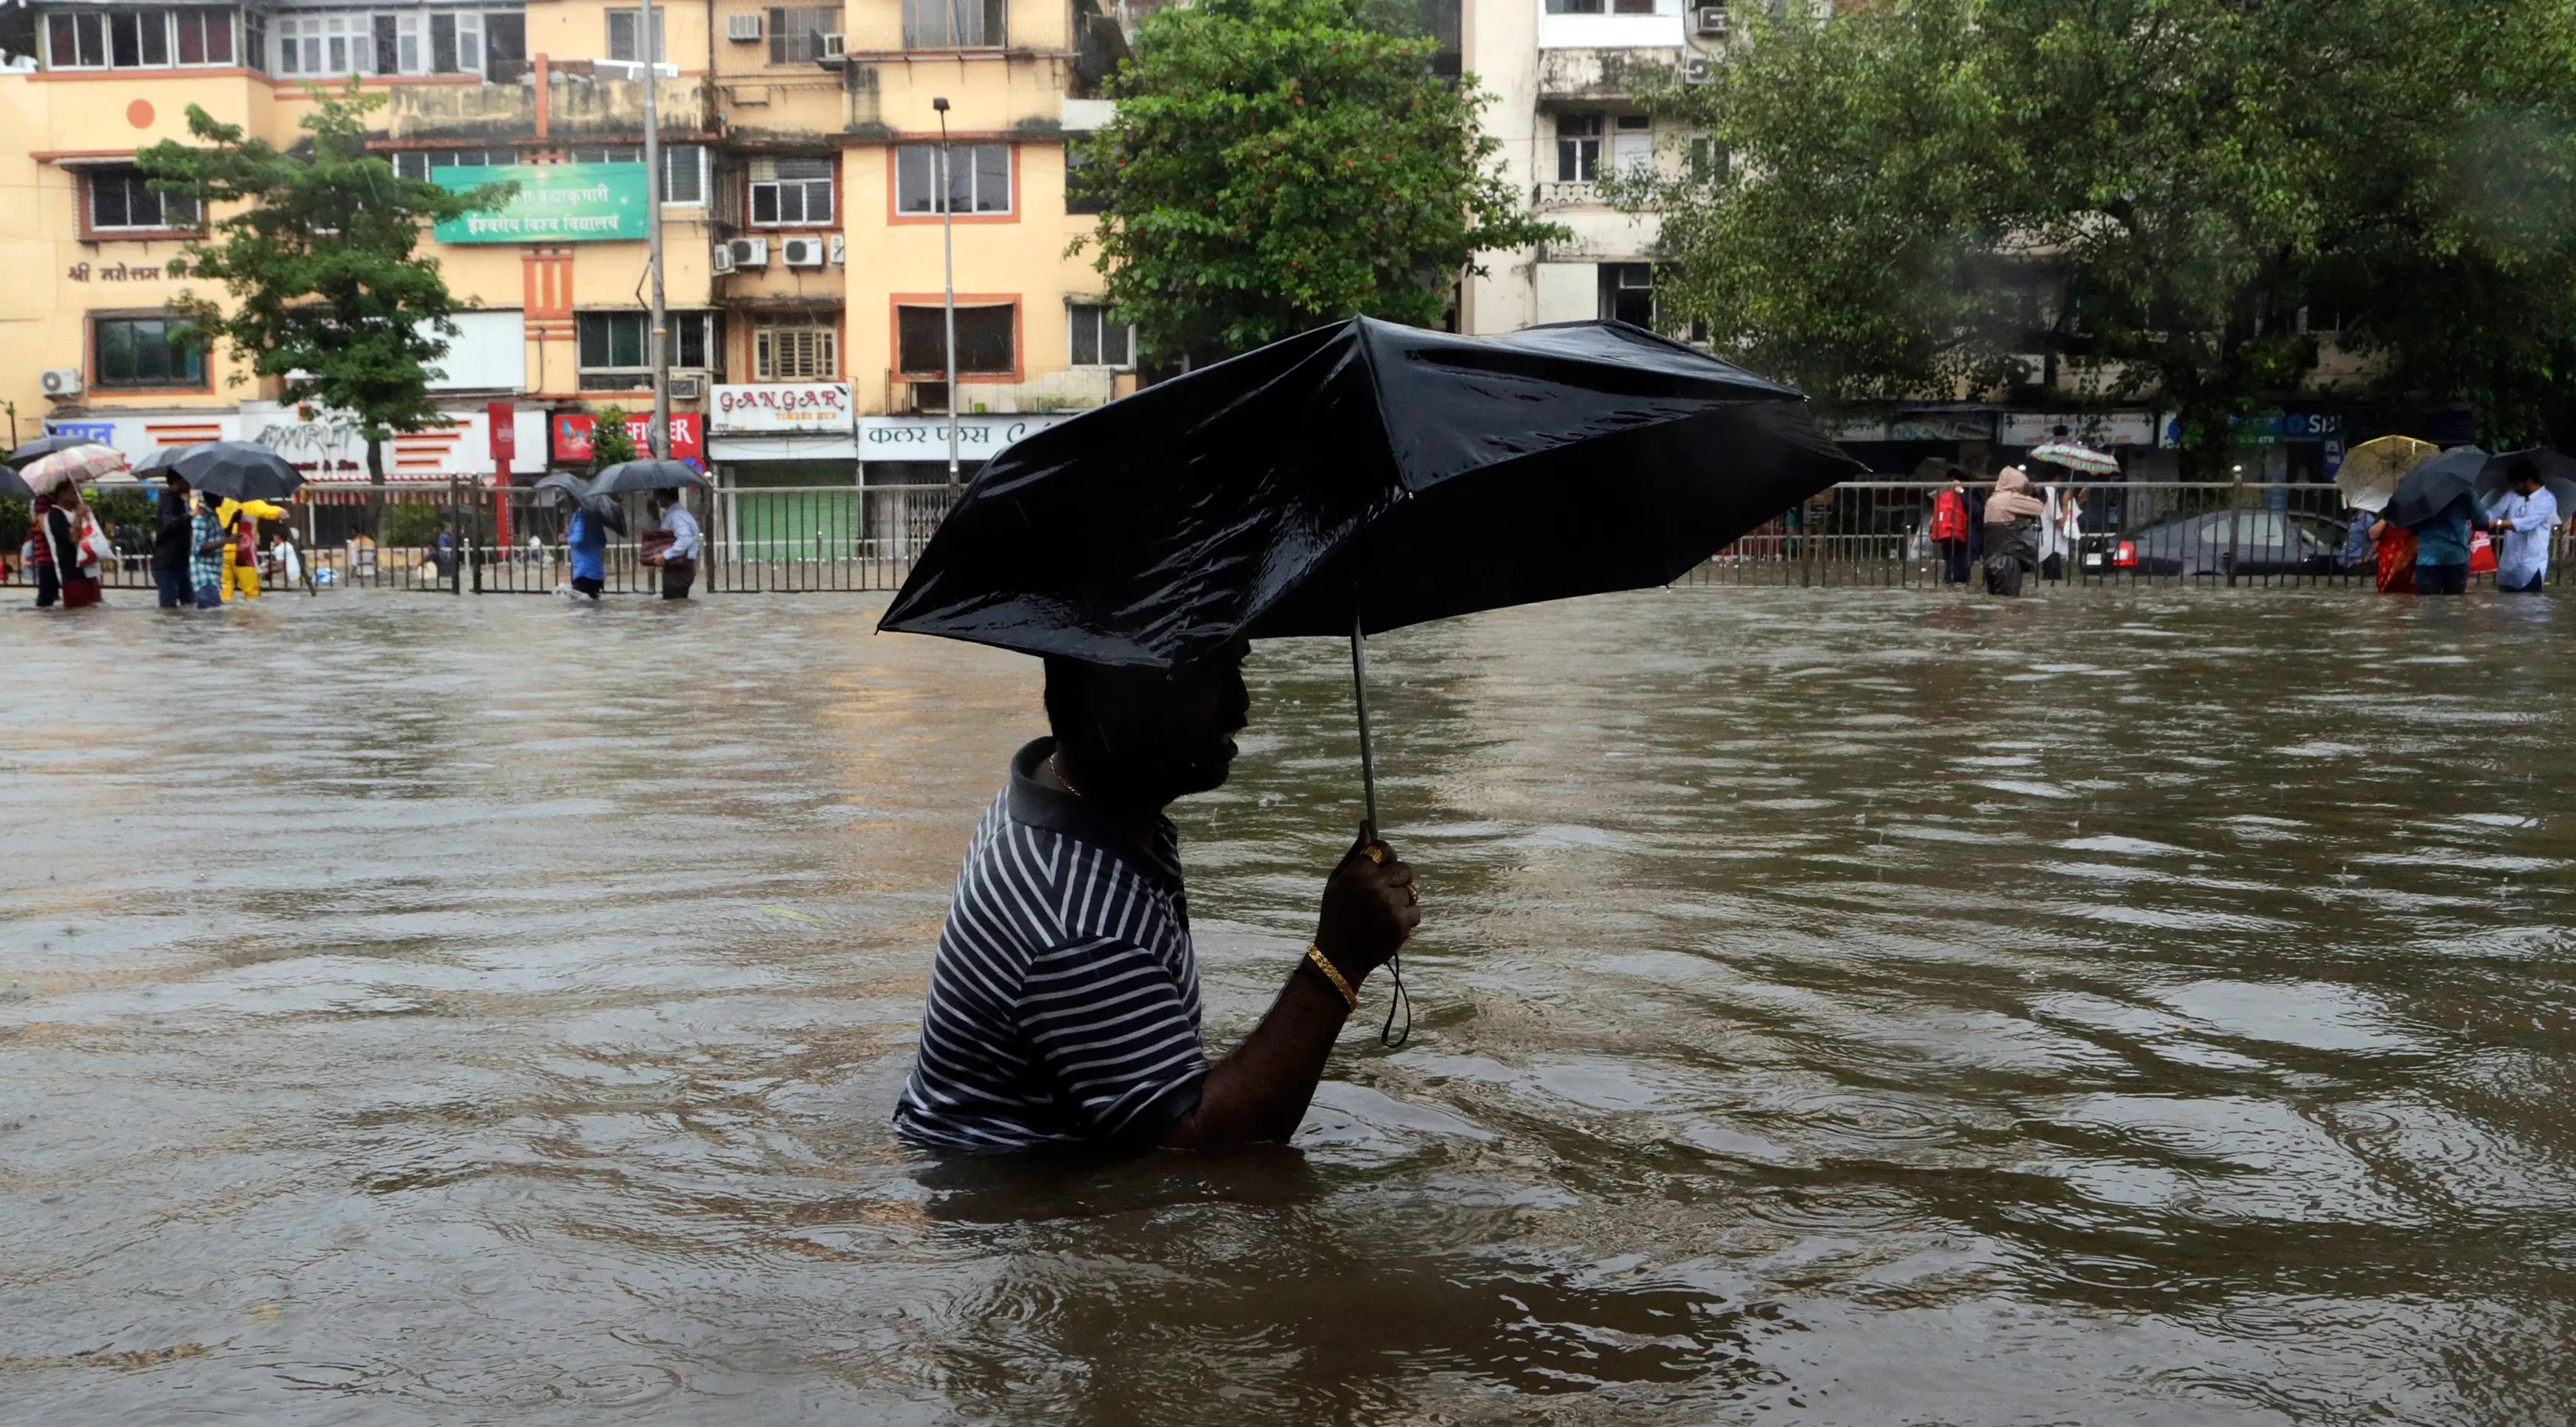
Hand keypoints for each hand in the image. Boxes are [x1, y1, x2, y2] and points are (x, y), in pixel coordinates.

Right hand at [1313, 821, 1417, 978]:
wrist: (1339, 957)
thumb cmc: (1336, 915)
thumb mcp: (1337, 881)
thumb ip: (1355, 852)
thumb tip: (1366, 824)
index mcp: (1357, 873)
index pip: (1383, 848)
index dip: (1386, 856)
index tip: (1383, 865)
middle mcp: (1374, 886)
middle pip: (1404, 869)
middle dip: (1397, 879)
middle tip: (1384, 893)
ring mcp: (1390, 905)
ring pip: (1410, 892)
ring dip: (1400, 901)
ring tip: (1382, 914)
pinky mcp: (1401, 924)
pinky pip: (1415, 912)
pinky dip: (1406, 919)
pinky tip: (1388, 925)